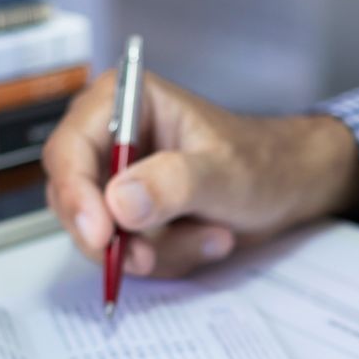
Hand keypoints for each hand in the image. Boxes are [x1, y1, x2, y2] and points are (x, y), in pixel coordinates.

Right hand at [42, 70, 358, 276]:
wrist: (289, 187)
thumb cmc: (262, 163)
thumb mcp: (223, 172)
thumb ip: (174, 183)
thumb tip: (120, 202)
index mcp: (122, 101)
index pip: (69, 150)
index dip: (76, 196)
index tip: (102, 236)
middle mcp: (110, 138)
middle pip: (74, 199)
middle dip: (117, 237)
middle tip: (151, 256)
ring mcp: (118, 180)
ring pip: (103, 237)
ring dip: (159, 250)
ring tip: (213, 234)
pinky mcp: (132, 216)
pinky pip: (128, 254)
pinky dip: (170, 258)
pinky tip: (209, 237)